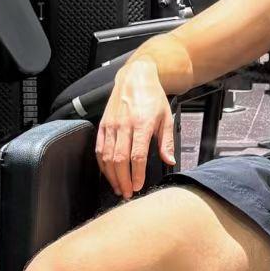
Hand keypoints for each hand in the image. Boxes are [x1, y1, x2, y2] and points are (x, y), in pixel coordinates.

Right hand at [96, 60, 176, 199]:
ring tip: (118, 187)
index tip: (138, 186)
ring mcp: (111, 125)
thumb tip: (169, 161)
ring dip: (112, 176)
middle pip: (119, 159)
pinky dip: (102, 164)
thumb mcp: (166, 117)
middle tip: (128, 193)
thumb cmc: (152, 97)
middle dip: (123, 180)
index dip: (137, 174)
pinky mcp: (103, 124)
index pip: (137, 155)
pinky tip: (107, 173)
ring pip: (107, 156)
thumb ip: (167, 142)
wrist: (135, 77)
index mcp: (142, 124)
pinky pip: (99, 148)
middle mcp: (124, 125)